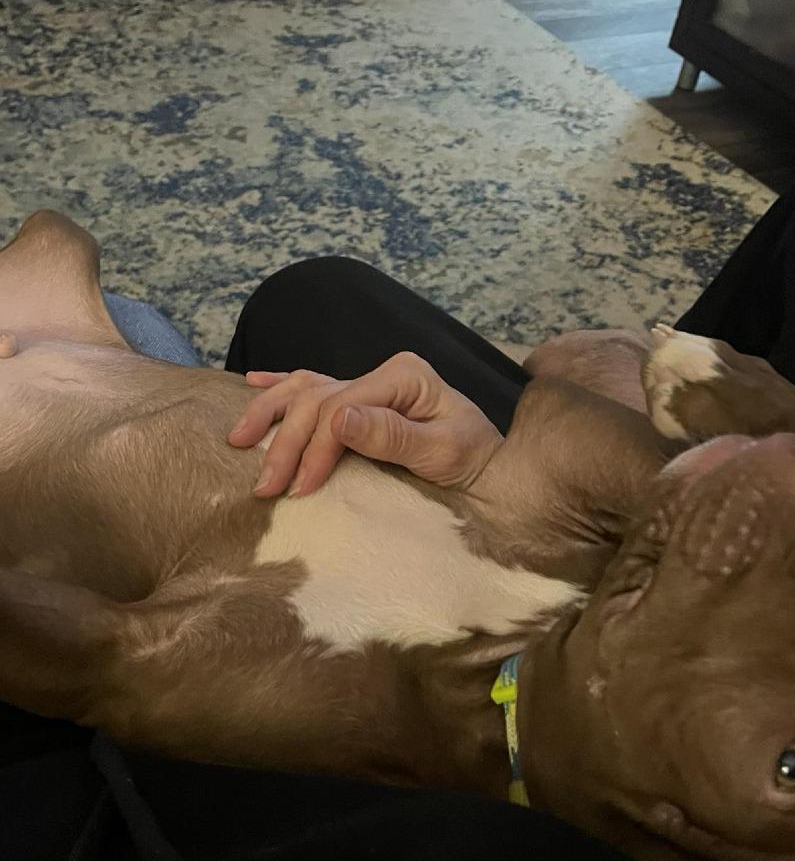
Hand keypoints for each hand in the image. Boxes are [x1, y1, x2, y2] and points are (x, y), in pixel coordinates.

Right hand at [228, 352, 502, 497]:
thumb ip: (393, 436)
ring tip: (237, 440)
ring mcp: (371, 383)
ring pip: (306, 387)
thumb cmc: (472, 463)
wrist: (490, 470)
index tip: (298, 487)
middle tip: (265, 487)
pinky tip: (253, 384)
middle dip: (287, 442)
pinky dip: (283, 385)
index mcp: (404, 376)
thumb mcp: (443, 452)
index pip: (342, 406)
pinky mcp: (363, 399)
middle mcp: (384, 373)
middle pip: (318, 399)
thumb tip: (338, 419)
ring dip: (270, 412)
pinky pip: (315, 384)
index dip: (316, 446)